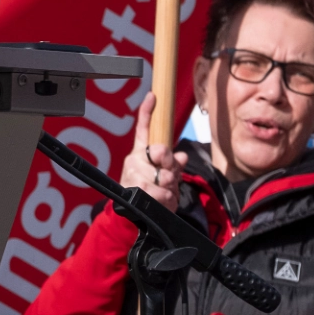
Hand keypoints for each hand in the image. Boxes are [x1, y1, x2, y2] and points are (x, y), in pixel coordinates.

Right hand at [119, 92, 188, 212]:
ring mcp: (132, 175)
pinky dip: (168, 200)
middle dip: (171, 168)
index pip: (143, 129)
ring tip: (165, 195)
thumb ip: (174, 166)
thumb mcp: (165, 179)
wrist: (133, 219)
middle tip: (169, 180)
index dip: (147, 112)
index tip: (153, 95)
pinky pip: (162, 192)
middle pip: (161, 152)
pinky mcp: (134, 191)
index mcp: (140, 154)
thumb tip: (182, 157)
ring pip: (164, 175)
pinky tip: (162, 202)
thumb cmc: (151, 195)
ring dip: (170, 188)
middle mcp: (133, 160)